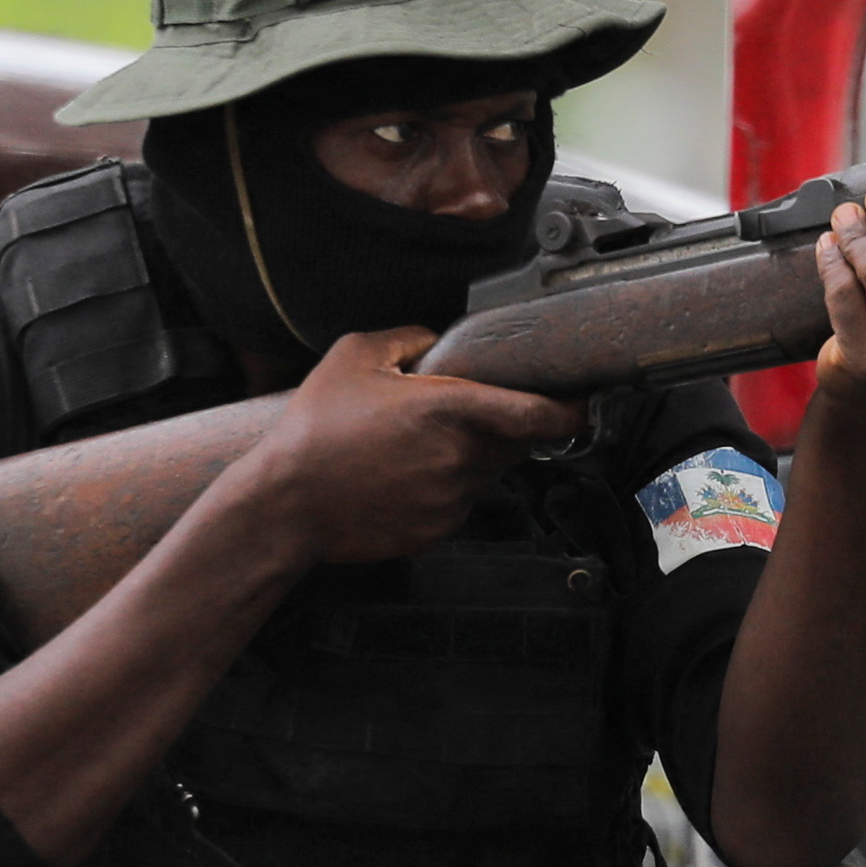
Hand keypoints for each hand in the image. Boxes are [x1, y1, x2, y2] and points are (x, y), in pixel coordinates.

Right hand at [226, 326, 576, 565]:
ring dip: (470, 455)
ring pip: (487, 471)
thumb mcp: (355, 356)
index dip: (570, 410)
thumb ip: (408, 338)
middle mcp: (461, 457)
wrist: (285, 504)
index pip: (538, 414)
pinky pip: (460, 501)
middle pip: (515, 440)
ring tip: (416, 446)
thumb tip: (435, 341)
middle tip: (466, 412)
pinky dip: (445, 486)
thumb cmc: (314, 431)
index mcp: (451, 409)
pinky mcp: (438, 529)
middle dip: (505, 424)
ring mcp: (453, 498)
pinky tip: (403, 475)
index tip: (579, 404)